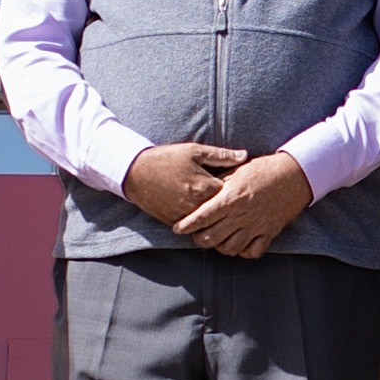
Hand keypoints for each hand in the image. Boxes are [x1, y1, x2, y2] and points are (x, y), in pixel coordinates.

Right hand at [123, 142, 244, 228]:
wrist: (135, 173)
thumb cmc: (166, 159)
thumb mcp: (194, 151)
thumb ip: (221, 155)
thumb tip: (244, 156)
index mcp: (205, 185)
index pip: (231, 194)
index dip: (238, 190)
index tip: (243, 188)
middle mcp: (196, 204)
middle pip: (222, 212)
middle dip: (230, 209)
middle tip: (239, 207)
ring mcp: (185, 215)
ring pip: (208, 224)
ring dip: (216, 220)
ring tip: (225, 216)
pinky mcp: (174, 222)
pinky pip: (193, 229)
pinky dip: (200, 225)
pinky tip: (206, 220)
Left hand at [180, 150, 317, 259]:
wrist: (295, 175)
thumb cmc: (264, 169)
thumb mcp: (237, 171)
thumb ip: (219, 183)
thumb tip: (202, 191)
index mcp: (231, 198)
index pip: (202, 217)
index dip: (187, 225)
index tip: (178, 229)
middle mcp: (241, 215)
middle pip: (212, 237)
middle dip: (199, 239)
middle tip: (195, 236)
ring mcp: (256, 226)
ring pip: (230, 248)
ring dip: (219, 247)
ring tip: (216, 241)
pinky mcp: (269, 233)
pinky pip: (253, 252)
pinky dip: (243, 252)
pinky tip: (238, 244)